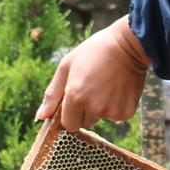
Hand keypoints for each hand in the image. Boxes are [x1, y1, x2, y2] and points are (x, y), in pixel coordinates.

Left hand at [37, 16, 150, 131]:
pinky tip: (118, 88)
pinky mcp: (126, 112)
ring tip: (106, 85)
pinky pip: (116, 116)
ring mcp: (111, 111)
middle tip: (93, 88)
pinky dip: (116, 106)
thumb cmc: (94, 52)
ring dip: (101, 108)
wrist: (129, 45)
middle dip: (85, 111)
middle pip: (84, 122)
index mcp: (75, 97)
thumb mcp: (67, 66)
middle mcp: (93, 108)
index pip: (68, 124)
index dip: (70, 114)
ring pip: (100, 118)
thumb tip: (40, 117)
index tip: (76, 100)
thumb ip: (52, 94)